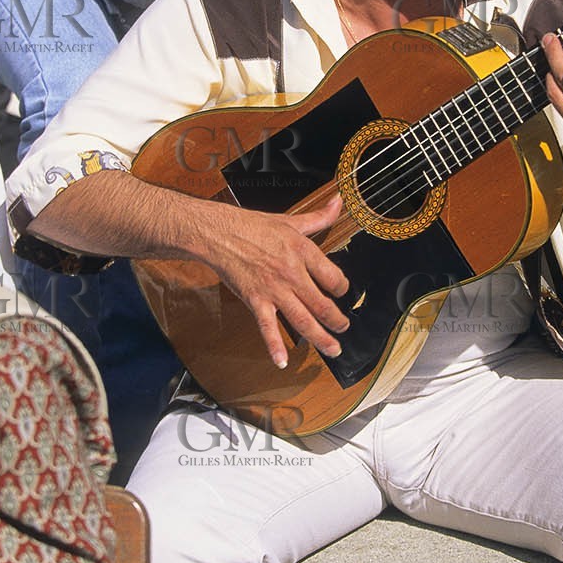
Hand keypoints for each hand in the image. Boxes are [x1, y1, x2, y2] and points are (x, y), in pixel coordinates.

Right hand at [207, 192, 350, 368]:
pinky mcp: (255, 301)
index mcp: (303, 252)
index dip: (343, 288)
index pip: (334, 277)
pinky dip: (274, 346)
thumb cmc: (253, 226)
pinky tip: (283, 361)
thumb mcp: (291, 220)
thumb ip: (319, 216)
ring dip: (321, 338)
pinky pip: (267, 328)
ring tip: (333, 350)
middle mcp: (292, 274)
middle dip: (337, 321)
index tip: (342, 292)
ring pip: (303, 320)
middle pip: (323, 304)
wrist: (219, 233)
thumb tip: (339, 201)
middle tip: (344, 328)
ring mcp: (274, 290)